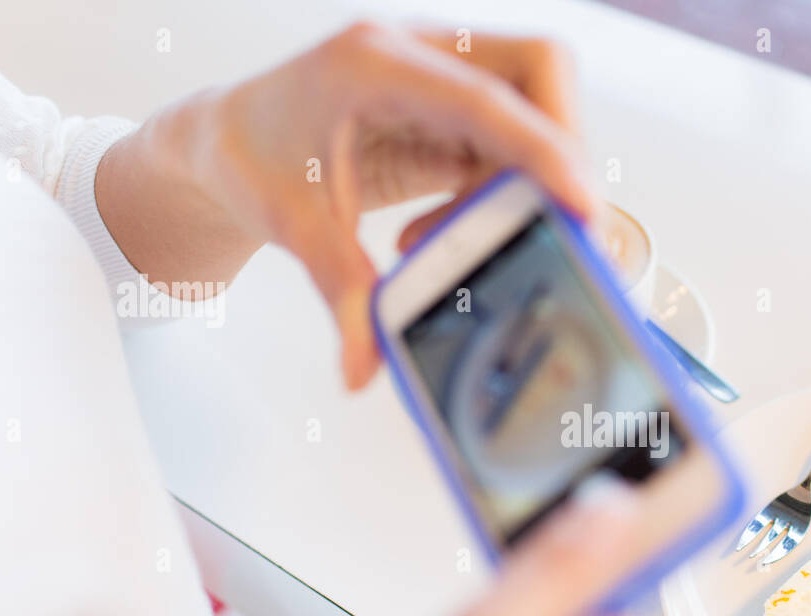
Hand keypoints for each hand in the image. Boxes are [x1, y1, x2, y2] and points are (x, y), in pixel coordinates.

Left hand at [97, 22, 598, 387]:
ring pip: (532, 107)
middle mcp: (417, 54)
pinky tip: (435, 231)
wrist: (225, 140)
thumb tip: (366, 366)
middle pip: (537, 71)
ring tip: (464, 239)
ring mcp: (439, 76)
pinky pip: (506, 143)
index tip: (585, 205)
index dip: (546, 150)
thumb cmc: (248, 157)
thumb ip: (341, 293)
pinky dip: (494, 193)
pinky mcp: (450, 109)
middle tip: (566, 221)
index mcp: (372, 63)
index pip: (485, 99)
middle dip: (564, 146)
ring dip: (526, 180)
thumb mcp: (293, 227)